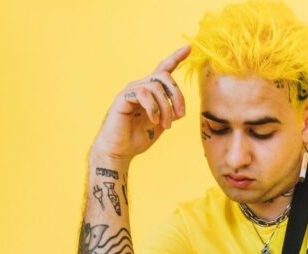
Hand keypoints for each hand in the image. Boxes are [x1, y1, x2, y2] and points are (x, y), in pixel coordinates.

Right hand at [92, 46, 190, 160]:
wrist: (119, 151)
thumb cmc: (137, 138)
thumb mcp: (161, 123)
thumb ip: (170, 112)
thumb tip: (180, 108)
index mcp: (150, 91)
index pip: (163, 69)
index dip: (176, 57)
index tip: (189, 48)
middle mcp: (140, 86)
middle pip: (165, 76)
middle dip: (178, 96)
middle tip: (180, 115)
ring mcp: (131, 90)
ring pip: (156, 87)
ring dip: (166, 107)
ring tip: (166, 124)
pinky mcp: (122, 97)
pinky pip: (143, 93)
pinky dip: (153, 108)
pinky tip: (154, 120)